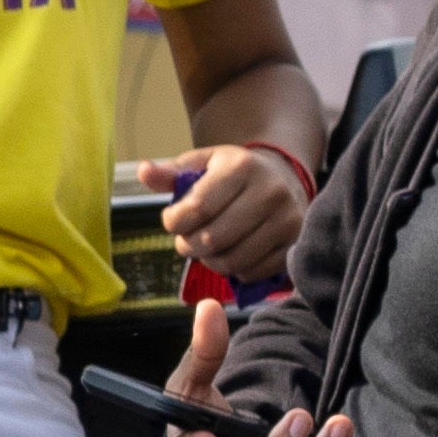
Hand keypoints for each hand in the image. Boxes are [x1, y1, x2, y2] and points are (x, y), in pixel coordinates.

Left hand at [153, 138, 311, 283]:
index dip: (174, 222)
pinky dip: (234, 270)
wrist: (283, 178)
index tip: (172, 221)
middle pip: (212, 239)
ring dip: (209, 262)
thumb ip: (172, 172)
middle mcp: (270, 192)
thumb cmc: (232, 173)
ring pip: (232, 260)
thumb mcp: (203, 164)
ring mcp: (286, 220)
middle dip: (189, 245)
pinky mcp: (294, 244)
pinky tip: (230, 254)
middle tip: (187, 240)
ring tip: (207, 248)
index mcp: (242, 167)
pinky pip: (252, 272)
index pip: (197, 208)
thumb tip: (143, 171)